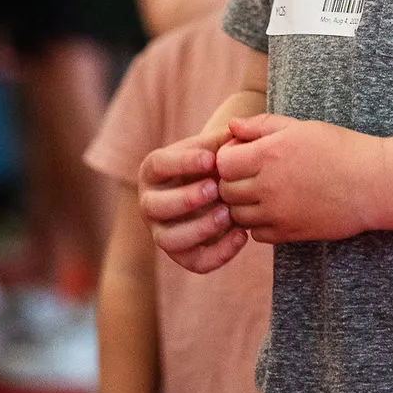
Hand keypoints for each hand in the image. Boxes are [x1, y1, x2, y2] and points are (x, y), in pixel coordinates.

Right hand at [138, 134, 247, 272]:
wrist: (214, 185)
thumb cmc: (210, 161)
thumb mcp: (212, 146)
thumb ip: (221, 139)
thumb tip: (234, 129)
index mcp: (153, 171)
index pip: (159, 165)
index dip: (183, 162)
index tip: (211, 159)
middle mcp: (150, 203)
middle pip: (156, 206)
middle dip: (186, 199)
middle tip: (216, 188)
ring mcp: (162, 232)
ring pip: (169, 240)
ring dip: (199, 228)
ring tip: (228, 214)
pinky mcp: (182, 255)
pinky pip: (195, 262)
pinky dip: (219, 254)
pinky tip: (242, 235)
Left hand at [216, 114, 382, 242]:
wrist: (372, 183)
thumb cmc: (338, 148)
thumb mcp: (299, 127)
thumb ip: (260, 126)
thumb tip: (231, 126)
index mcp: (270, 154)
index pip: (222, 162)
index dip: (228, 156)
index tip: (243, 153)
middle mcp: (269, 186)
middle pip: (225, 190)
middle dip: (231, 180)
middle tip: (250, 172)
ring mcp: (278, 213)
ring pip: (237, 215)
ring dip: (243, 204)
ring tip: (263, 190)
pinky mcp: (289, 234)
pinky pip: (256, 234)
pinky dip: (259, 223)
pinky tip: (275, 208)